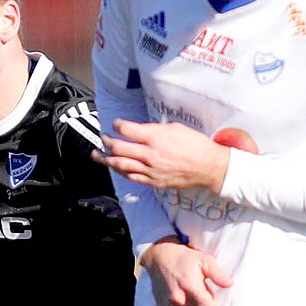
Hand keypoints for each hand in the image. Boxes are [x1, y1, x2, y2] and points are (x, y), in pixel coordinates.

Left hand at [92, 119, 230, 192]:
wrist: (208, 167)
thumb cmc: (195, 145)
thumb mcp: (176, 128)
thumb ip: (155, 129)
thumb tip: (140, 130)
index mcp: (156, 138)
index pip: (126, 129)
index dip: (117, 125)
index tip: (116, 123)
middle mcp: (150, 154)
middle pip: (118, 147)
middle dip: (107, 141)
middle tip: (104, 137)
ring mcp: (150, 170)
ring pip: (120, 164)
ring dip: (105, 159)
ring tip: (97, 155)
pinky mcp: (153, 181)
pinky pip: (131, 177)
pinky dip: (120, 171)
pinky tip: (115, 167)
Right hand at [139, 239, 231, 305]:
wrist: (159, 259)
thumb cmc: (183, 259)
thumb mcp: (204, 260)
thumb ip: (217, 273)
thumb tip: (229, 284)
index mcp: (189, 286)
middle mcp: (178, 298)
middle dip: (208, 305)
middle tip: (204, 290)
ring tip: (193, 293)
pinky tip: (186, 300)